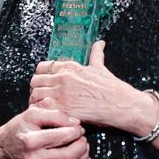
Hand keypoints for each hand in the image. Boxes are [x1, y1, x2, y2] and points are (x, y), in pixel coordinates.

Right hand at [0, 106, 89, 158]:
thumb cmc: (18, 130)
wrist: (3, 151)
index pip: (63, 136)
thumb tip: (76, 123)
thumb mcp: (31, 114)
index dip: (75, 130)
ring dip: (83, 155)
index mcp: (31, 141)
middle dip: (82, 144)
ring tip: (83, 144)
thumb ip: (54, 115)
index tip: (77, 126)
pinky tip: (80, 156)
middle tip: (82, 136)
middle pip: (70, 154)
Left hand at [29, 41, 155, 134]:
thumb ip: (96, 54)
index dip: (41, 77)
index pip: (42, 67)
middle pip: (35, 82)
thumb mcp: (101, 68)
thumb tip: (100, 42)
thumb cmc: (113, 88)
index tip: (46, 84)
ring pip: (35, 95)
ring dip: (37, 102)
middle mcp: (63, 78)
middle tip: (44, 98)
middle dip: (37, 90)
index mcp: (69, 67)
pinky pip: (41, 108)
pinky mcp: (63, 109)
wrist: (124, 105)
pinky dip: (42, 112)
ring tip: (46, 108)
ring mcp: (62, 93)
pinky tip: (50, 115)